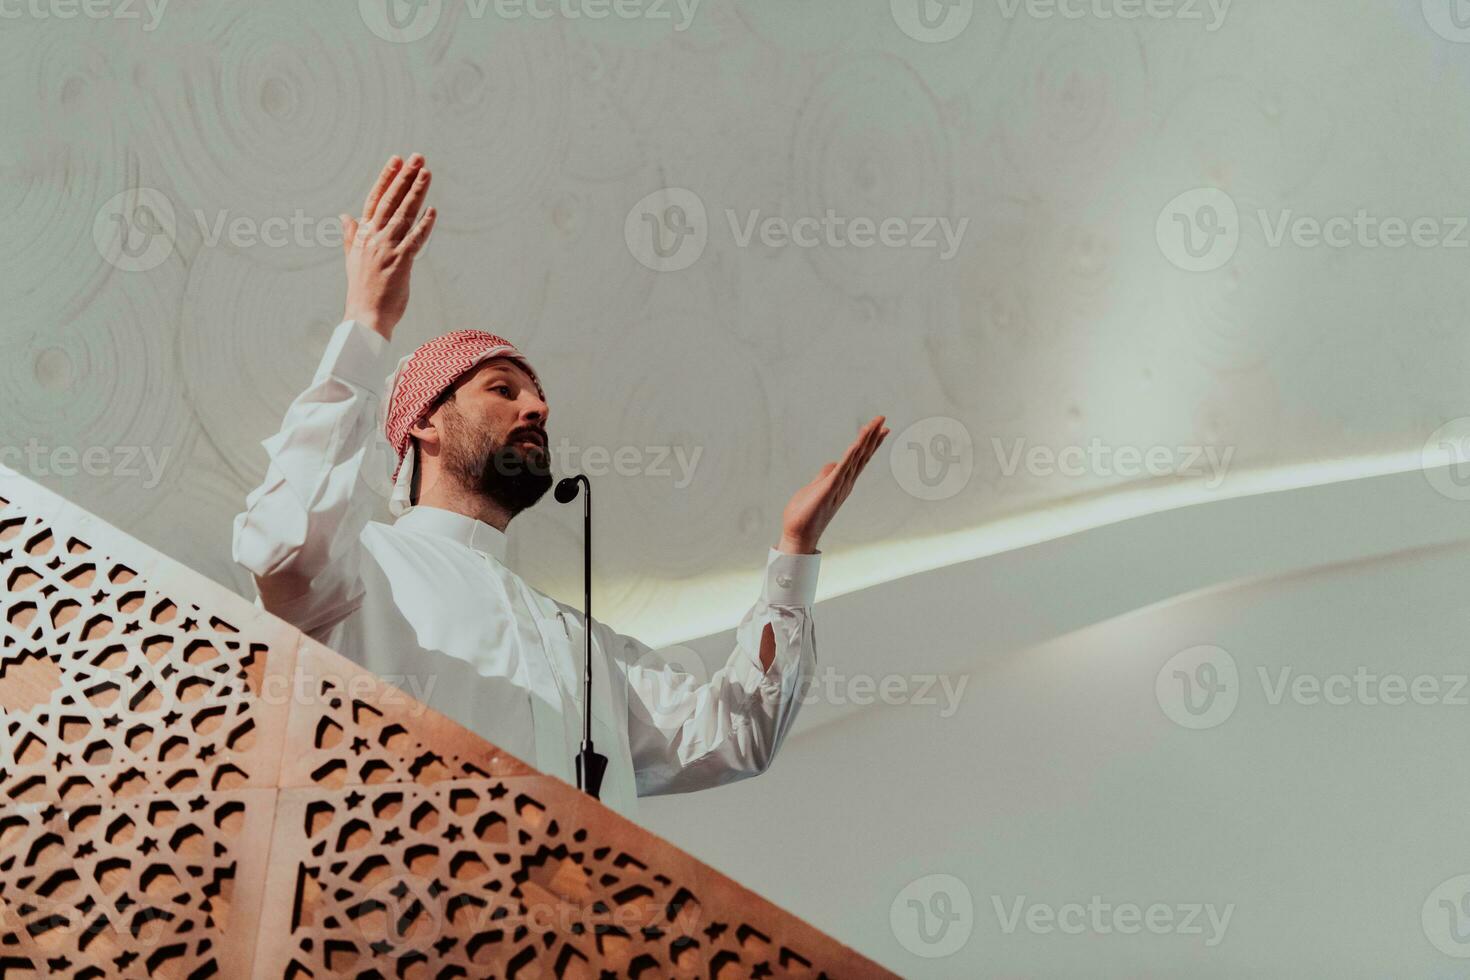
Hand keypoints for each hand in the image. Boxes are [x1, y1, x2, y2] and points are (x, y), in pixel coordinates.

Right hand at [341, 153, 436, 341]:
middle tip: (417, 157)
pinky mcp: (400, 263)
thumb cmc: (362, 289)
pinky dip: (424, 225)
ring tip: (426, 173)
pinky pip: (414, 240)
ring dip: (415, 192)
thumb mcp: (353, 258)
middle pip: (390, 201)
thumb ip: (351, 235)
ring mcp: (387, 249)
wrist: (364, 316)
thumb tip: (346, 216)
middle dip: (404, 177)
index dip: (386, 179)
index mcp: (363, 235)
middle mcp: (374, 238)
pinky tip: (433, 211)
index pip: (375, 200)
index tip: (396, 160)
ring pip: (403, 215)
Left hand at [778, 415, 888, 553]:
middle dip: (873, 437)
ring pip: (855, 459)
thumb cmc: (805, 515)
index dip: (870, 443)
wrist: (798, 535)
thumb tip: (833, 463)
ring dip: (864, 441)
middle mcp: (845, 483)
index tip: (882, 429)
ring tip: (874, 425)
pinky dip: (849, 457)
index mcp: (842, 482)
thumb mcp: (816, 488)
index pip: (859, 458)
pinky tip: (856, 444)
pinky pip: (840, 470)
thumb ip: (825, 475)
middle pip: (862, 456)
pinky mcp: (828, 489)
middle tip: (883, 420)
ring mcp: (838, 486)